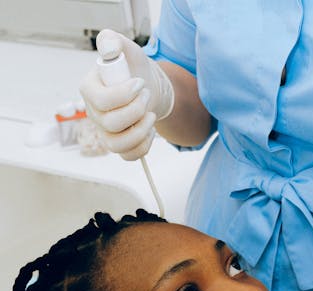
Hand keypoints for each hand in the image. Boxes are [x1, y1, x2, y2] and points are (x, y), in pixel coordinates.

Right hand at [80, 29, 174, 159]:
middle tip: (146, 95)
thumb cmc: (134, 69)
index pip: (102, 100)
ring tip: (150, 115)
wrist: (146, 88)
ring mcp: (105, 132)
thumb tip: (109, 45)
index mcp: (89, 89)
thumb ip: (114, 41)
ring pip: (117, 145)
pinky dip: (144, 146)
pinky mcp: (118, 145)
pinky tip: (149, 130)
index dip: (124, 95)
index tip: (140, 83)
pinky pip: (128, 156)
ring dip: (141, 131)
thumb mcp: (126, 49)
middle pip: (111, 124)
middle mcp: (94, 113)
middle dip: (137, 110)